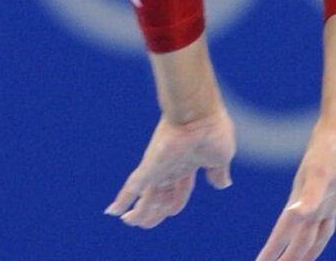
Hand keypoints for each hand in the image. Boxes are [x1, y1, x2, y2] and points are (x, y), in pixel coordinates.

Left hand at [104, 106, 235, 228]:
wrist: (199, 112)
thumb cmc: (212, 129)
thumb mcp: (221, 157)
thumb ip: (218, 172)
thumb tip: (222, 184)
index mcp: (188, 165)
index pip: (179, 191)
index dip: (174, 204)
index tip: (170, 213)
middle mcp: (171, 167)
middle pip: (160, 196)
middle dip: (153, 212)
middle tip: (142, 223)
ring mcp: (159, 167)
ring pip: (146, 196)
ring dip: (139, 212)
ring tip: (129, 221)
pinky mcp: (150, 165)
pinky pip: (133, 186)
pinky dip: (123, 199)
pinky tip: (112, 211)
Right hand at [253, 114, 335, 260]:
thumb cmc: (331, 144)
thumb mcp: (320, 171)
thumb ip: (310, 194)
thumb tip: (296, 214)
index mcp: (302, 200)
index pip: (285, 233)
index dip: (273, 251)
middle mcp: (315, 202)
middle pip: (302, 237)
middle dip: (292, 256)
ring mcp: (334, 196)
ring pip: (323, 231)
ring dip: (316, 247)